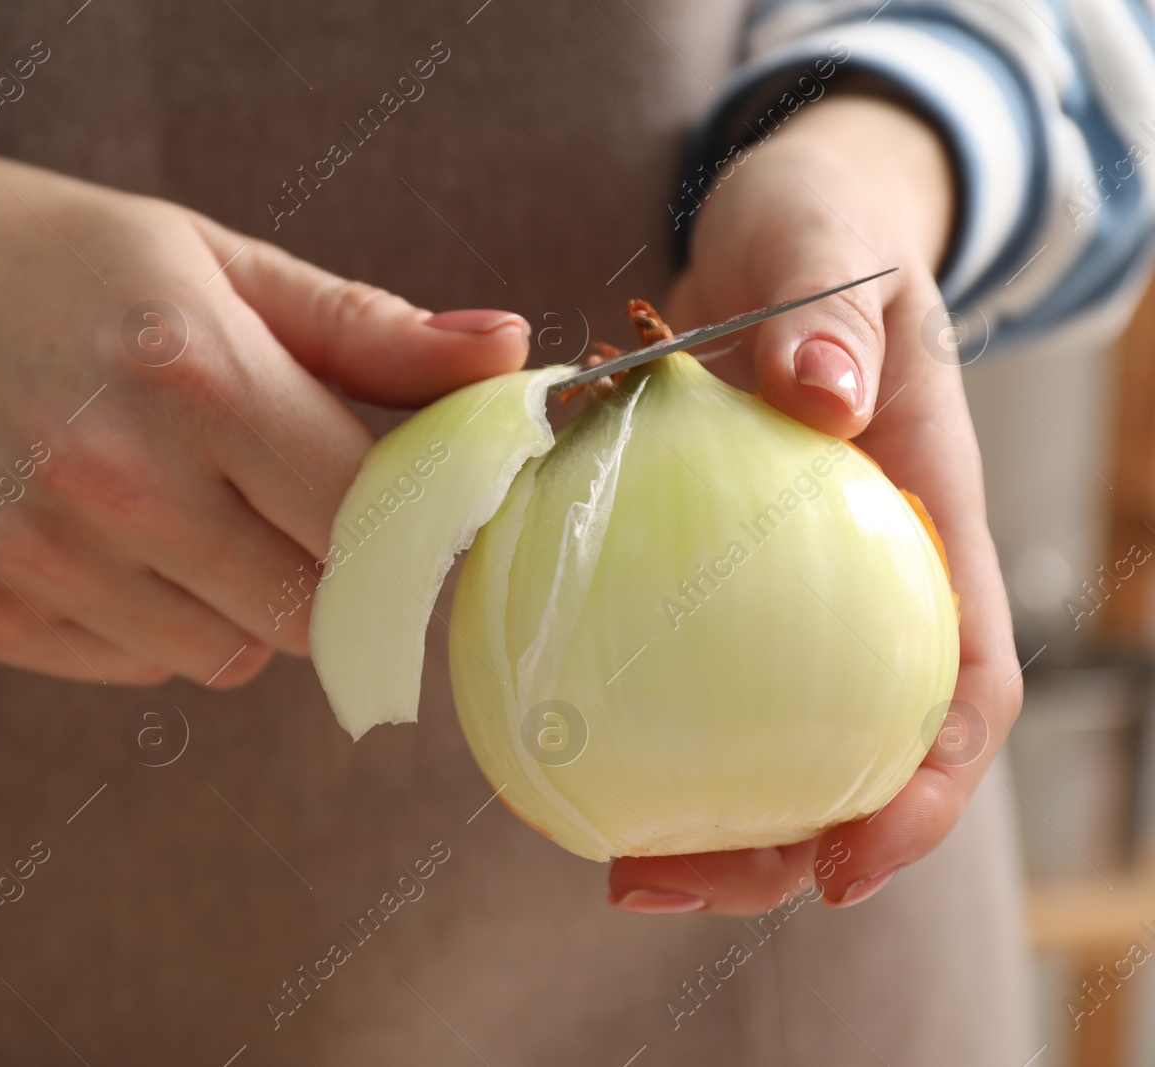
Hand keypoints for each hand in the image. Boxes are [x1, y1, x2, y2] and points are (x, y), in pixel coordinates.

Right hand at [0, 118, 529, 686]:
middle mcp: (109, 474)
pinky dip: (160, 624)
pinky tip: (122, 543)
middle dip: (333, 576)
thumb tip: (507, 357)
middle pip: (309, 612)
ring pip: (229, 657)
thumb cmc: (76, 267)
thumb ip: (368, 330)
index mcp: (194, 371)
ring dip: (248, 605)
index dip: (409, 530)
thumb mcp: (222, 264)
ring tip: (199, 515)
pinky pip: (139, 666)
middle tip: (301, 512)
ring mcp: (34, 553)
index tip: (411, 515)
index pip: (367, 519)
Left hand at [608, 97, 1020, 913]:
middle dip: (785, 850)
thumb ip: (830, 308)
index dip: (926, 793)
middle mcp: (870, 579)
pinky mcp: (713, 578)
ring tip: (612, 865)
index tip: (848, 866)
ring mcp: (792, 588)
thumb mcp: (830, 245)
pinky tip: (560, 754)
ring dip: (703, 822)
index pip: (964, 687)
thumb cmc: (819, 237)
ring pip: (768, 737)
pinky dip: (637, 727)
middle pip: (857, 754)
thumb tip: (824, 394)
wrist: (773, 235)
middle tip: (661, 884)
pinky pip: (683, 671)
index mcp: (932, 525)